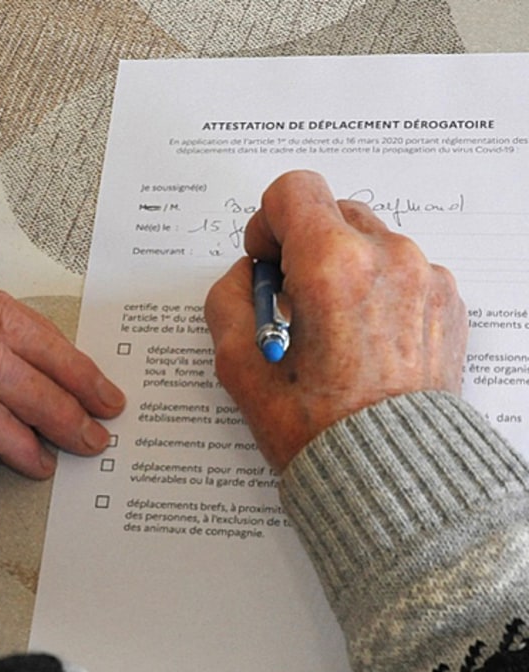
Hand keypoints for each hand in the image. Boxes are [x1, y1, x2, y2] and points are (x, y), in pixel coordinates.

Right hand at [204, 170, 466, 469]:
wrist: (393, 475)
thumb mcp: (239, 366)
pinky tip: (364, 343)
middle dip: (305, 248)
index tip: (266, 261)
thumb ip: (228, 300)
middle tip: (293, 304)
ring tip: (332, 332)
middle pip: (332, 213)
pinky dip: (378, 293)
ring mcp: (426, 277)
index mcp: (331, 266)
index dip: (267, 223)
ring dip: (344, 270)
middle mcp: (387, 258)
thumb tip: (246, 276)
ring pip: (369, 242)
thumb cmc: (319, 429)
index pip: (293, 190)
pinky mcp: (448, 301)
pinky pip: (403, 272)